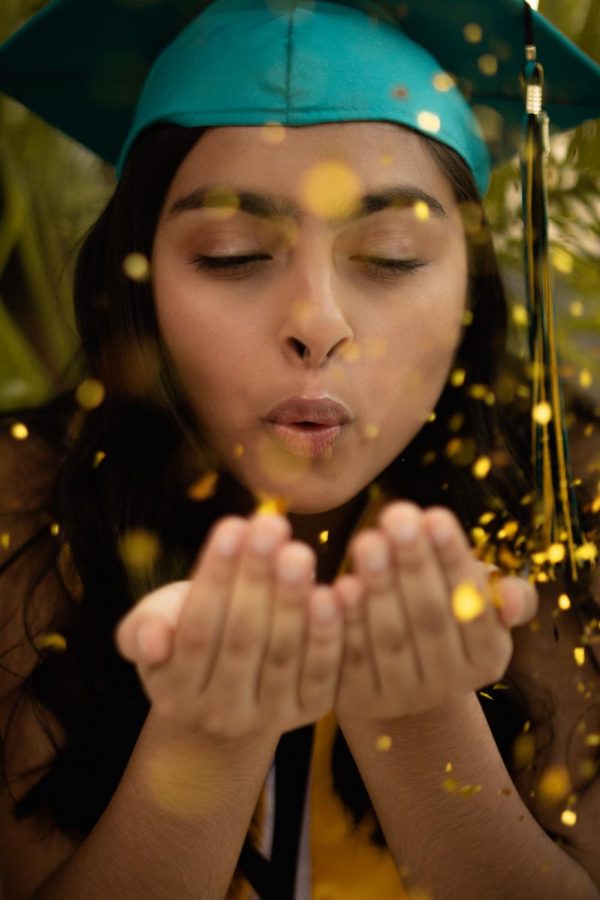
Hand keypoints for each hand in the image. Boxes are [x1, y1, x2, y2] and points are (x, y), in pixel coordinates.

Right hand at [116, 514, 342, 739]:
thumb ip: (142, 630)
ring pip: (280, 655)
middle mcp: (219, 713)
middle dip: (256, 577)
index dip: (214, 576)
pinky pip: (320, 673)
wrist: (230, 689)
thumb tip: (153, 639)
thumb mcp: (153, 628)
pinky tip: (331, 593)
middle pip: (240, 639)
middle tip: (271, 525)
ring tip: (298, 551)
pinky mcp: (308, 712)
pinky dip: (326, 634)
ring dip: (291, 600)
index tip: (232, 525)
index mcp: (174, 692)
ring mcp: (266, 717)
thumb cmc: (188, 636)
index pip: (195, 630)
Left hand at [332, 502, 537, 721]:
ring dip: (378, 587)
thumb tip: (510, 596)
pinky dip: (342, 622)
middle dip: (414, 563)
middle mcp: (447, 686)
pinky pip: (348, 657)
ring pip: (390, 638)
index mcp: (487, 658)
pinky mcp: (356, 700)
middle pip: (430, 619)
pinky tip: (336, 586)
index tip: (436, 515)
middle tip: (397, 516)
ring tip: (367, 540)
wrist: (395, 673)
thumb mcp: (478, 601)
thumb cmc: (443, 611)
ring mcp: (400, 697)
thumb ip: (504, 593)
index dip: (454, 561)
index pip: (474, 606)